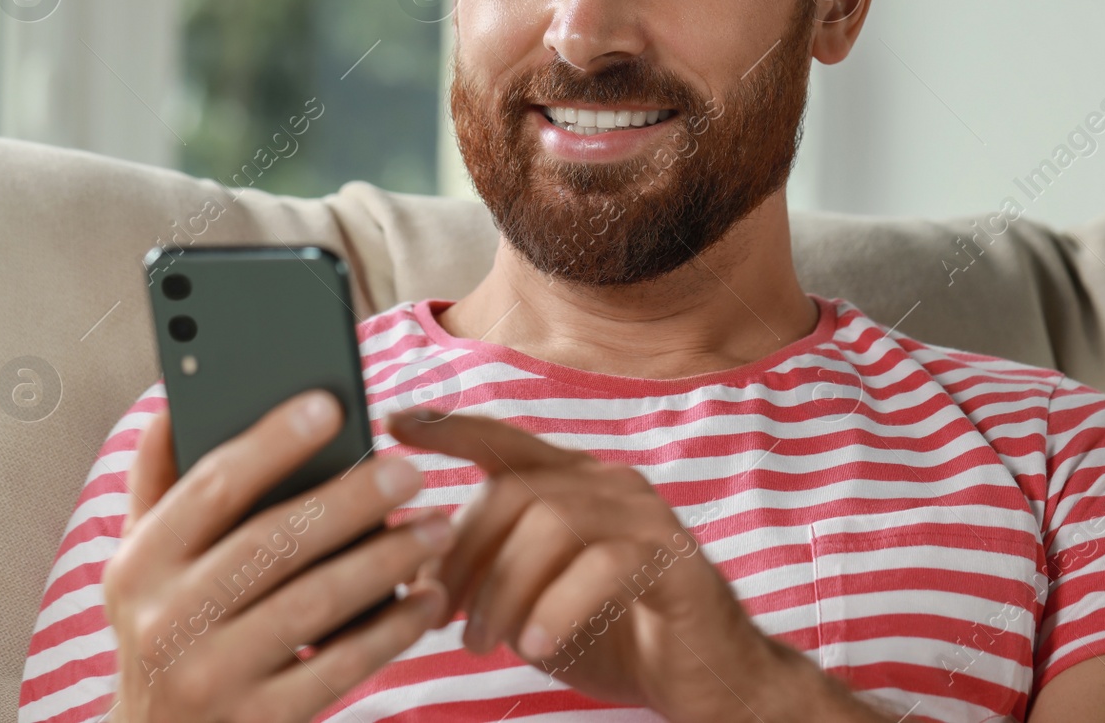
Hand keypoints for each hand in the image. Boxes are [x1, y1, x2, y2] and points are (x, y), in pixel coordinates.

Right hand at [102, 391, 452, 722]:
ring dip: (386, 559)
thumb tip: (173, 400)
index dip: (272, 441)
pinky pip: (340, 666)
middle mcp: (167, 620)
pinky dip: (391, 628)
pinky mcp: (258, 721)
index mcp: (140, 563)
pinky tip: (427, 598)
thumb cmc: (168, 630)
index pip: (212, 487)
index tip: (330, 405)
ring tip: (436, 528)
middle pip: (274, 542)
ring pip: (315, 602)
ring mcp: (212, 677)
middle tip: (410, 470)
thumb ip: (158, 485)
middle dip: (351, 500)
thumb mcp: (142, 565)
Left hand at [389, 410, 846, 722]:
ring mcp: (645, 517)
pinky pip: (604, 564)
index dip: (449, 428)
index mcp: (574, 484)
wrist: (709, 682)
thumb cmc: (615, 636)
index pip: (503, 441)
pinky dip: (558, 605)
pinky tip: (536, 645)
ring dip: (503, 589)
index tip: (394, 423)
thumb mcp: (535, 602)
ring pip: (551, 523)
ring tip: (485, 642)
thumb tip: (413, 574)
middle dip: (463, 555)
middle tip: (441, 618)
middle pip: (512, 490)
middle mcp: (609, 485)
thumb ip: (489, 575)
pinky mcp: (674, 559)